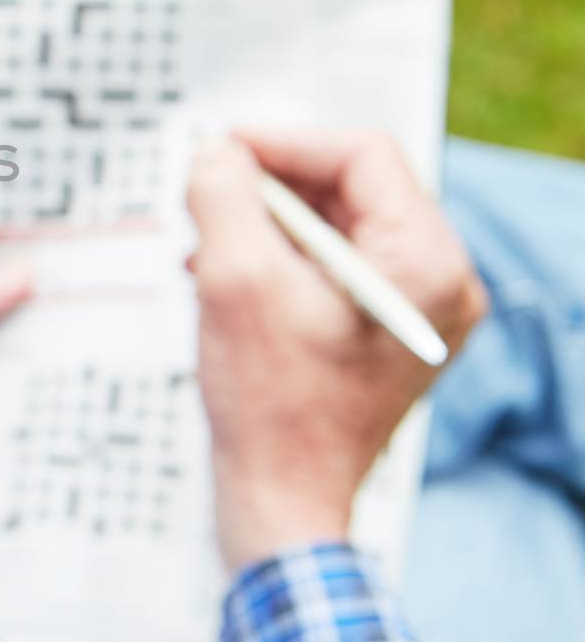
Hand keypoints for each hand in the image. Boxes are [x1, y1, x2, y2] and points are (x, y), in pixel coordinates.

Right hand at [187, 130, 486, 570]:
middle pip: (350, 188)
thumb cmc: (268, 402)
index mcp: (425, 263)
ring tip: (206, 247)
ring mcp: (413, 309)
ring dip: (263, 225)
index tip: (218, 148)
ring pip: (334, 226)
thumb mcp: (234, 279)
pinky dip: (274, 260)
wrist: (281, 499)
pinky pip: (329, 266)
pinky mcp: (381, 332)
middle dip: (269, 187)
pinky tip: (222, 277)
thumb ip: (223, 196)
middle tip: (204, 194)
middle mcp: (438, 281)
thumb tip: (213, 150)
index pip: (362, 156)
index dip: (284, 142)